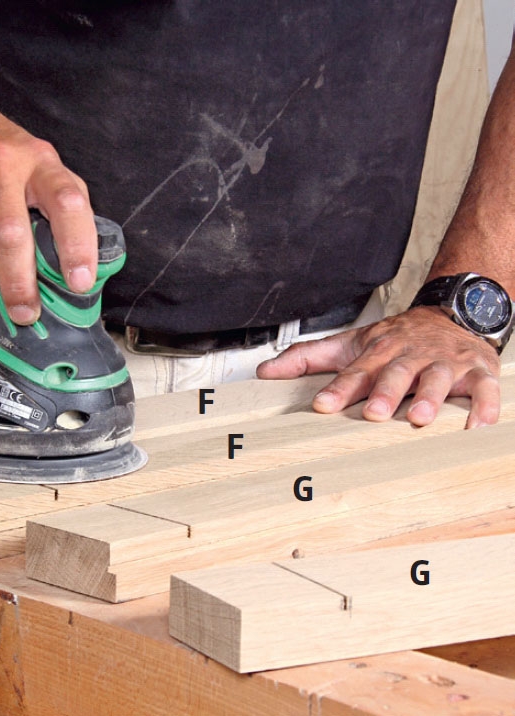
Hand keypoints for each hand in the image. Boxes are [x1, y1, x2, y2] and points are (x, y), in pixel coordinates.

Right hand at [0, 97, 96, 324]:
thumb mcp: (39, 163)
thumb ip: (61, 204)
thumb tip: (83, 262)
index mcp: (40, 165)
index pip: (69, 204)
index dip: (78, 246)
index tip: (80, 282)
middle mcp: (1, 169)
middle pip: (11, 236)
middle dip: (18, 285)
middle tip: (24, 313)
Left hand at [256, 307, 500, 427]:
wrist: (449, 314)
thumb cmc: (395, 339)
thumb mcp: (349, 344)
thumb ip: (307, 358)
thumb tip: (264, 372)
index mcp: (378, 351)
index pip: (355, 370)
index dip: (339, 388)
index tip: (322, 405)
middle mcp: (410, 355)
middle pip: (396, 373)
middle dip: (385, 392)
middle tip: (373, 414)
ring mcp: (444, 363)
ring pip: (438, 379)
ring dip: (429, 397)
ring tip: (418, 418)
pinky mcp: (477, 371)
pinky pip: (485, 388)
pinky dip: (484, 406)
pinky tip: (476, 426)